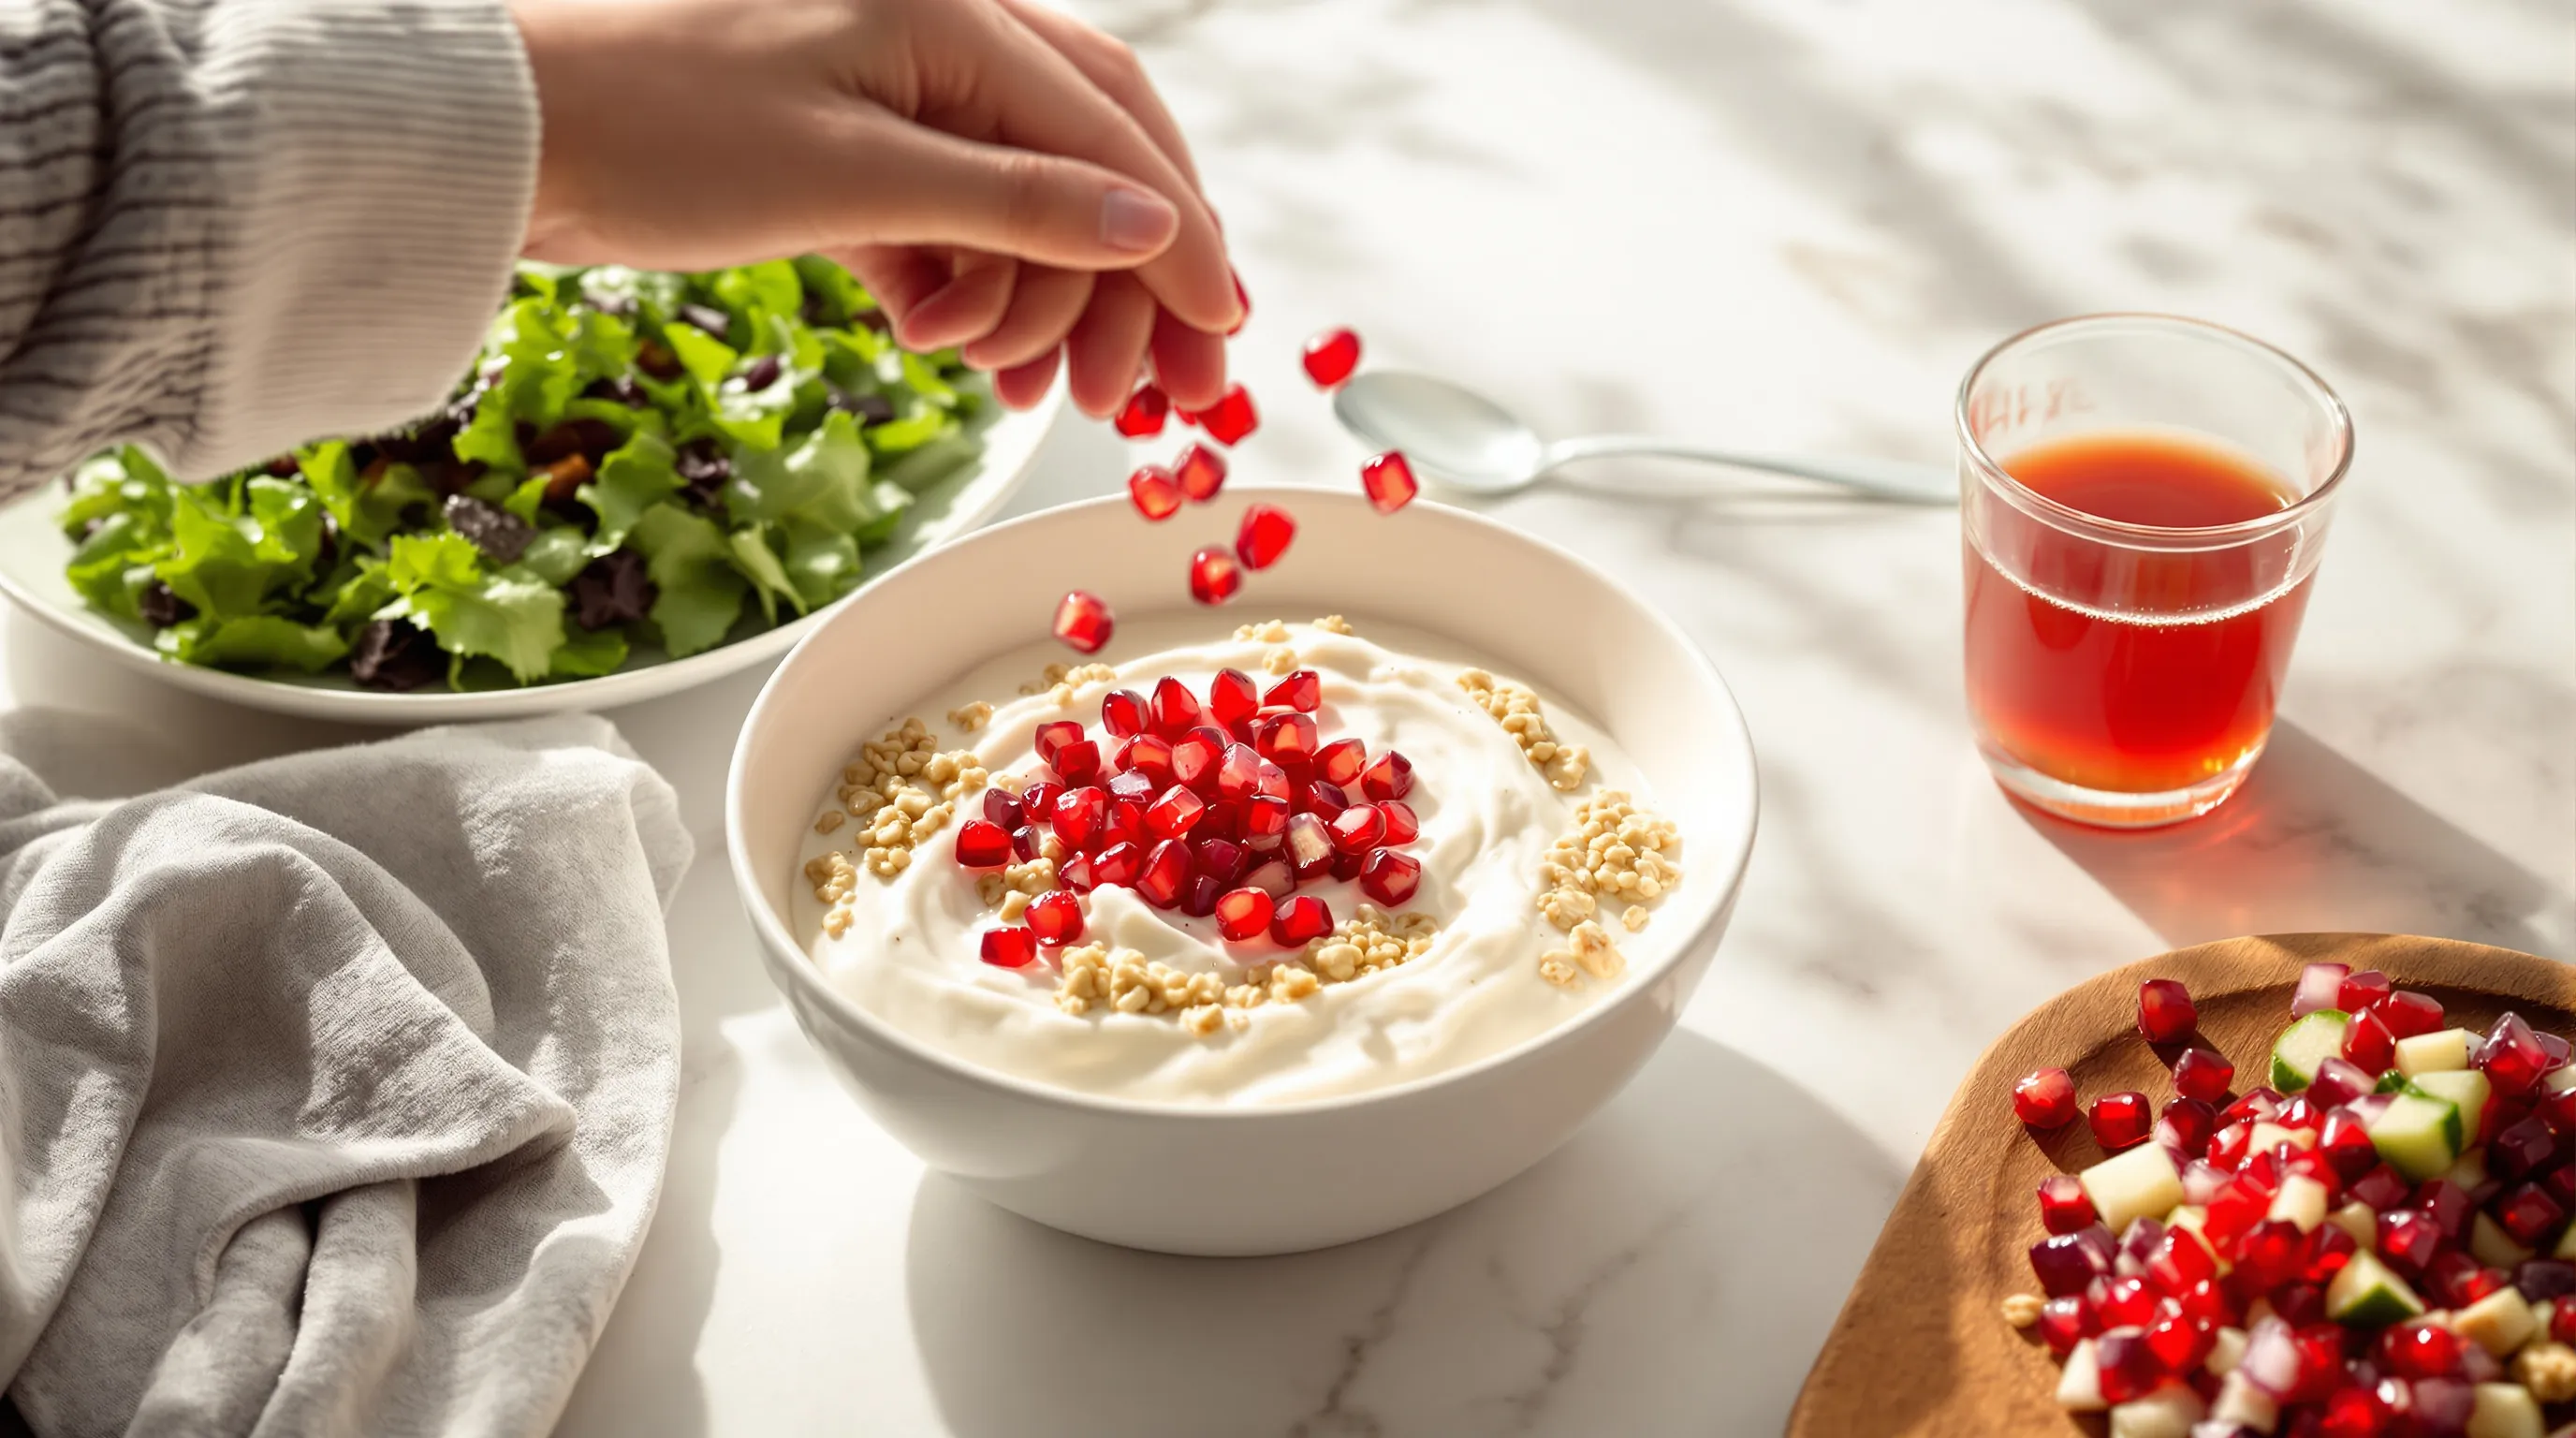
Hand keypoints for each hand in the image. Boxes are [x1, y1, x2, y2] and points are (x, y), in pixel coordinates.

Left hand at [512, 0, 1239, 414]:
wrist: (498, 134)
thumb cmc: (656, 131)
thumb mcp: (854, 177)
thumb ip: (1016, 203)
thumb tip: (1151, 231)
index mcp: (954, 13)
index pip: (1114, 136)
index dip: (1180, 245)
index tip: (1223, 341)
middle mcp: (939, 35)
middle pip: (1090, 160)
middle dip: (1125, 284)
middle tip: (1152, 402)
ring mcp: (893, 89)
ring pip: (1022, 197)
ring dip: (1035, 299)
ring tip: (1019, 388)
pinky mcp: (846, 144)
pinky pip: (948, 216)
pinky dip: (966, 289)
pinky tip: (958, 352)